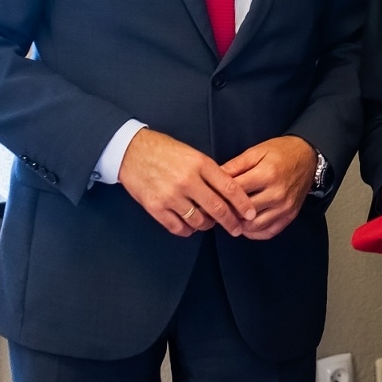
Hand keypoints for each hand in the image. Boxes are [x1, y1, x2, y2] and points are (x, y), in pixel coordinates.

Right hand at [119, 128, 256, 236]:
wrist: (131, 151)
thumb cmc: (164, 151)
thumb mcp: (193, 154)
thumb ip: (210, 173)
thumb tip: (228, 193)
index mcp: (200, 164)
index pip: (230, 188)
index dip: (243, 204)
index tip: (250, 213)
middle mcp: (187, 181)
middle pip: (217, 208)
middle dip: (230, 222)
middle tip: (236, 229)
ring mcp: (170, 196)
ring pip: (198, 221)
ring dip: (207, 225)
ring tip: (208, 222)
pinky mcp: (155, 207)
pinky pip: (178, 227)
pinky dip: (187, 230)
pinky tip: (189, 225)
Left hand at [222, 136, 318, 240]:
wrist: (309, 157)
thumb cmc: (281, 152)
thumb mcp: (256, 151)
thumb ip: (235, 165)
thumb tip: (215, 177)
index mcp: (267, 174)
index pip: (235, 191)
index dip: (217, 194)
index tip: (207, 196)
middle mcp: (277, 194)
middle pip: (243, 211)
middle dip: (226, 212)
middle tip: (214, 210)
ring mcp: (285, 207)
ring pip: (254, 226)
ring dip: (238, 224)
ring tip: (229, 218)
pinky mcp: (290, 216)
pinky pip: (269, 232)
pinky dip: (254, 232)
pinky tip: (245, 225)